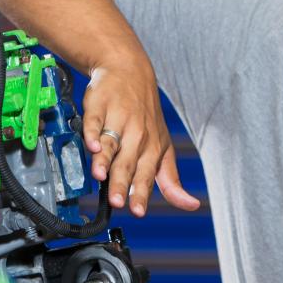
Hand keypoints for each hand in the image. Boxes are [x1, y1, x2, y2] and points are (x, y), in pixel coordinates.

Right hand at [82, 57, 200, 217]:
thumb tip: (190, 205)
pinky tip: (92, 144)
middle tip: (117, 201)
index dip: (141, 194)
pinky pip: (94, 121)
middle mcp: (137, 136)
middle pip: (127, 164)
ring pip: (111, 144)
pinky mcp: (99, 106)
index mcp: (152, 149)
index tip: (137, 211)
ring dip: (105, 161)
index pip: (146, 176)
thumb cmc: (145, 115)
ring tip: (100, 175)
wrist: (129, 71)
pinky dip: (92, 132)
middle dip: (122, 183)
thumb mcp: (164, 148)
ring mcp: (118, 119)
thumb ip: (170, 180)